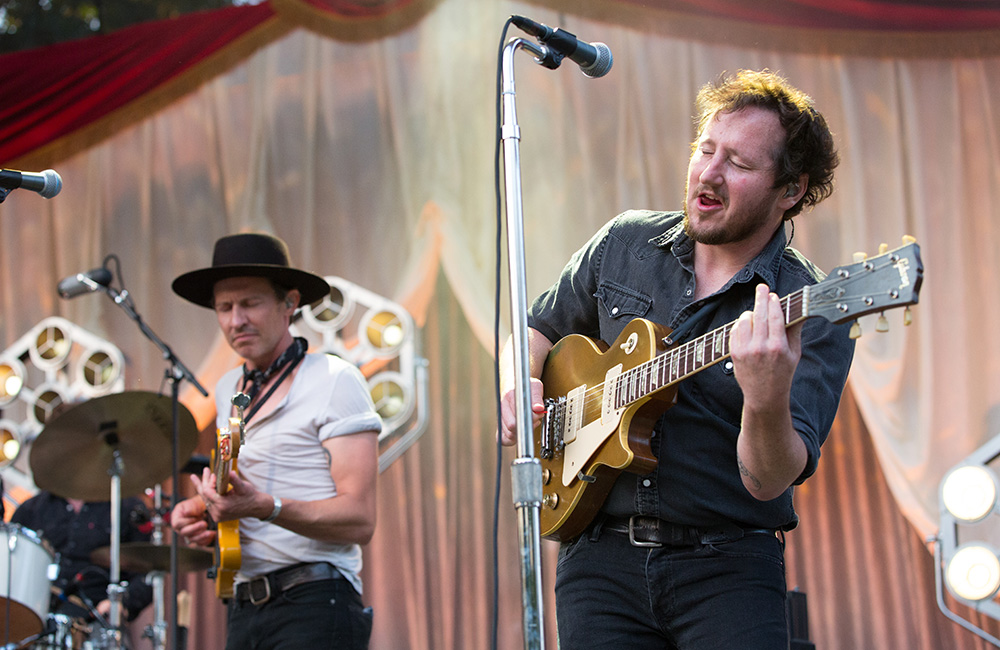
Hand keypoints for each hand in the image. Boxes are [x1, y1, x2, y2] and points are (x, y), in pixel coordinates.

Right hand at [170, 492, 214, 546]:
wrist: (206, 507)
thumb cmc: (198, 504)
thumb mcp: (194, 502)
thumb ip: (191, 507)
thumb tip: (186, 512)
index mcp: (177, 518)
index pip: (177, 524)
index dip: (186, 522)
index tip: (195, 517)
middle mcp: (181, 527)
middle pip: (184, 533)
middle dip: (195, 529)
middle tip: (204, 524)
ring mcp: (189, 534)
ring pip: (192, 539)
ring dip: (201, 536)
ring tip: (210, 532)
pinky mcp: (197, 538)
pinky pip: (200, 543)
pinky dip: (206, 540)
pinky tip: (212, 535)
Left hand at [194, 467, 269, 523]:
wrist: (255, 506)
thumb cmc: (249, 496)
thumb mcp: (243, 487)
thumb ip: (235, 480)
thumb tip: (230, 472)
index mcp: (222, 505)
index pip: (208, 492)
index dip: (209, 482)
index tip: (213, 474)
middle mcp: (217, 512)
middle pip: (204, 495)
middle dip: (204, 482)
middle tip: (205, 470)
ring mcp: (216, 516)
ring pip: (205, 499)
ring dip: (204, 487)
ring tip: (200, 477)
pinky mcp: (217, 516)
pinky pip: (209, 503)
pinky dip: (208, 494)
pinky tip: (206, 486)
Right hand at [498, 377, 545, 445]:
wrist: (516, 386)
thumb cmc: (526, 387)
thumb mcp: (535, 387)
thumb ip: (537, 397)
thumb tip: (538, 408)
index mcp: (509, 396)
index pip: (518, 415)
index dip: (531, 418)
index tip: (538, 415)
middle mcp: (502, 407)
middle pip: (512, 427)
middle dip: (528, 426)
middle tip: (535, 420)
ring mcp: (500, 417)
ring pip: (508, 434)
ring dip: (522, 432)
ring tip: (529, 423)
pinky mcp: (500, 425)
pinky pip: (502, 440)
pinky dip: (512, 439)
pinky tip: (521, 432)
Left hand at [729, 284, 802, 407]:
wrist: (764, 396)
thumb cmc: (783, 374)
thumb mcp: (795, 354)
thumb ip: (795, 331)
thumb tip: (799, 310)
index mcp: (779, 347)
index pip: (775, 316)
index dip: (773, 302)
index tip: (773, 295)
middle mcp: (761, 347)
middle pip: (759, 314)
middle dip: (760, 297)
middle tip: (761, 287)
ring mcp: (746, 350)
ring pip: (745, 320)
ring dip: (750, 313)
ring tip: (756, 314)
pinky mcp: (735, 353)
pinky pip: (735, 330)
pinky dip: (741, 325)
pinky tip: (747, 326)